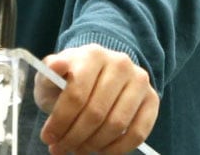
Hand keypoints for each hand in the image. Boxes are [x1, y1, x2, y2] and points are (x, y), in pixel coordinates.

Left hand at [35, 43, 158, 153]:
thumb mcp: (50, 75)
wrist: (93, 74)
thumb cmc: (67, 79)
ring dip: (94, 144)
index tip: (47, 137)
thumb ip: (49, 73)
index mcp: (92, 54)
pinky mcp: (152, 99)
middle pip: (96, 112)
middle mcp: (120, 64)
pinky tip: (101, 151)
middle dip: (75, 136)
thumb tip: (56, 65)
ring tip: (78, 150)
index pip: (77, 94)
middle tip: (61, 148)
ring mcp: (139, 81)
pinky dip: (118, 148)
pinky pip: (138, 132)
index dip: (61, 120)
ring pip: (117, 124)